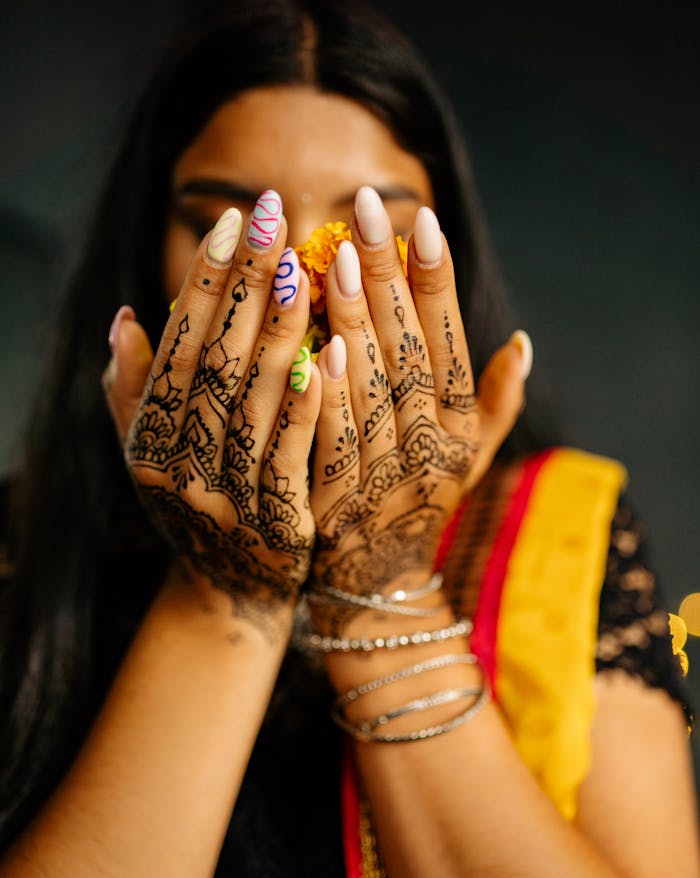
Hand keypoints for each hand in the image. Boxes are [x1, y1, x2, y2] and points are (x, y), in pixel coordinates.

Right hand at [103, 195, 320, 629]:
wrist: (231, 594)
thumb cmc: (195, 506)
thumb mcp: (149, 452)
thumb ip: (134, 388)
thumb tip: (126, 316)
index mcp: (147, 438)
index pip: (179, 346)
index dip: (206, 283)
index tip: (234, 222)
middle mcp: (178, 465)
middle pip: (215, 363)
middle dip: (245, 285)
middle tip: (274, 216)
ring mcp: (225, 495)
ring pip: (252, 402)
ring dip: (277, 332)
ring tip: (302, 268)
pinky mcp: (275, 523)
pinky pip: (291, 455)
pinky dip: (306, 405)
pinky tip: (328, 354)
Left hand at [309, 187, 526, 604]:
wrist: (377, 581)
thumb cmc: (422, 502)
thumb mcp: (470, 457)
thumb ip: (496, 402)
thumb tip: (523, 341)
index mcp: (461, 430)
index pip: (451, 343)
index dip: (437, 282)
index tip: (421, 219)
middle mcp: (429, 450)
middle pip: (409, 353)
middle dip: (390, 277)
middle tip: (367, 207)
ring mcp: (384, 478)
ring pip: (370, 389)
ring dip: (356, 321)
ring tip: (338, 255)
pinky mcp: (336, 503)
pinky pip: (330, 440)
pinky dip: (326, 395)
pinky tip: (313, 343)